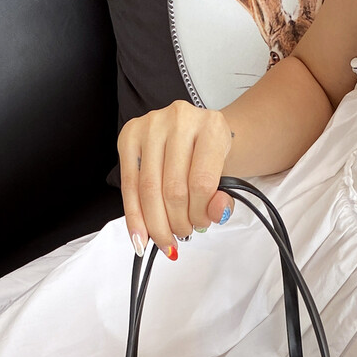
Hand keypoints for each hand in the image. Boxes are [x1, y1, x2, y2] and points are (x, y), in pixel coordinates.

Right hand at [117, 100, 237, 259]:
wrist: (198, 132)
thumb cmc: (210, 155)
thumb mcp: (228, 173)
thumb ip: (225, 198)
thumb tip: (216, 214)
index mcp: (210, 127)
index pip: (201, 182)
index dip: (199, 213)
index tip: (200, 225)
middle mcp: (179, 120)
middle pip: (172, 189)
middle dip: (177, 222)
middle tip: (182, 233)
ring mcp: (151, 125)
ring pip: (148, 190)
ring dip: (156, 224)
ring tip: (165, 236)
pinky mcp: (129, 135)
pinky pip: (128, 185)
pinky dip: (134, 217)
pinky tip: (139, 236)